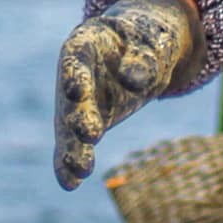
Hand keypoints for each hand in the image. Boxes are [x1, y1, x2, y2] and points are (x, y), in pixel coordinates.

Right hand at [54, 0, 202, 190]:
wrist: (142, 51)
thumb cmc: (146, 38)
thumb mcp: (152, 40)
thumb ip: (143, 57)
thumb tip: (134, 79)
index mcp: (85, 43)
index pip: (76, 59)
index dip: (74, 75)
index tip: (76, 92)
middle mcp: (74, 75)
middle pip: (71, 98)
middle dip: (78, 116)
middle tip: (90, 134)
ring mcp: (77, 102)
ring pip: (70, 127)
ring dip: (74, 148)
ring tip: (80, 170)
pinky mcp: (85, 123)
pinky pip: (74, 144)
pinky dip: (70, 163)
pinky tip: (69, 183)